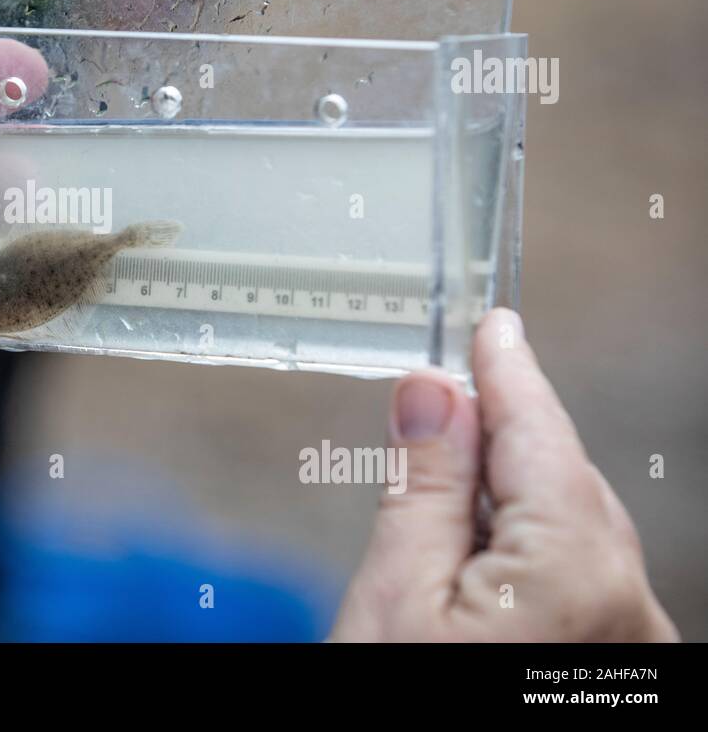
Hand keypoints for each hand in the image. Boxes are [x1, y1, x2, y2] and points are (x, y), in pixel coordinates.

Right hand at [331, 308, 676, 640]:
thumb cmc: (400, 704)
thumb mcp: (392, 596)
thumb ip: (422, 489)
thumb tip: (434, 393)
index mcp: (573, 578)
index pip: (540, 438)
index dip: (509, 374)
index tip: (492, 326)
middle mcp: (627, 609)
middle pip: (562, 485)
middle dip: (497, 449)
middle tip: (430, 418)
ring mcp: (627, 640)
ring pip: (573, 533)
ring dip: (510, 510)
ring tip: (434, 529)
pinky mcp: (610, 656)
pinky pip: (582, 582)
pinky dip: (531, 559)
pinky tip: (474, 574)